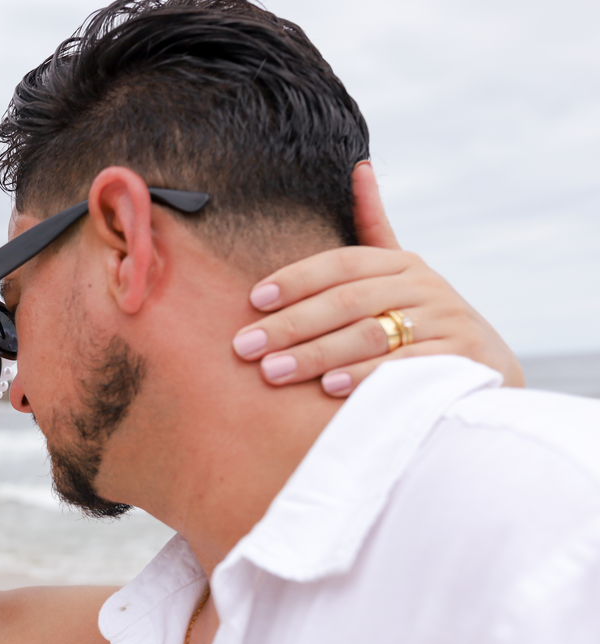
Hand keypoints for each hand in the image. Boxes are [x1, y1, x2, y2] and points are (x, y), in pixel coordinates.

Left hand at [231, 162, 524, 395]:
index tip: (254, 299)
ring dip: (317, 354)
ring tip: (274, 371)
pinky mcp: (460, 357)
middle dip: (290, 325)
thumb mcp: (399, 274)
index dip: (296, 278)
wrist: (487, 366)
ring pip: (370, 334)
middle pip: (347, 301)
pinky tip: (328, 387)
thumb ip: (374, 227)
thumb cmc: (422, 319)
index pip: (341, 263)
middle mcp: (424, 285)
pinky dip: (365, 376)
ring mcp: (445, 320)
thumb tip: (359, 166)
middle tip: (246, 347)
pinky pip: (404, 366)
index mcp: (401, 263)